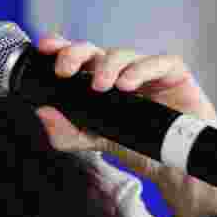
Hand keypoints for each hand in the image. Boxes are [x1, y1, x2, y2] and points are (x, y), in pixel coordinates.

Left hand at [35, 33, 216, 216]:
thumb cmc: (136, 146)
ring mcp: (147, 71)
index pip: (77, 57)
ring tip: (99, 85)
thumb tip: (42, 112)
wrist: (174, 169)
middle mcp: (120, 71)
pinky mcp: (174, 75)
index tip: (44, 48)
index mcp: (98, 80)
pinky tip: (127, 84)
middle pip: (95, 50)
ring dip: (108, 65)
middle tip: (64, 70)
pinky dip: (141, 70)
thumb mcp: (94, 142)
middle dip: (76, 53)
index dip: (61, 47)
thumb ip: (67, 132)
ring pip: (124, 53)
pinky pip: (159, 62)